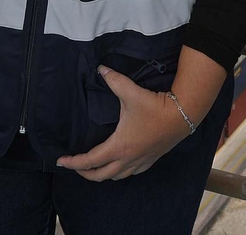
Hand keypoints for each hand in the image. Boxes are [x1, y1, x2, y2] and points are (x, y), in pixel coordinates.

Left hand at [56, 67, 193, 180]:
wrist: (184, 115)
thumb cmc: (156, 106)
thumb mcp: (132, 93)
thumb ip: (115, 81)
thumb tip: (101, 69)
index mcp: (119, 146)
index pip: (89, 160)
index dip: (73, 162)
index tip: (61, 161)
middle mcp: (127, 159)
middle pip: (100, 175)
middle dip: (84, 173)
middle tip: (75, 166)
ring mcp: (140, 161)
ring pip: (116, 177)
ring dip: (102, 174)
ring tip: (95, 166)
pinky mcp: (151, 159)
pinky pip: (131, 173)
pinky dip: (120, 172)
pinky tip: (120, 164)